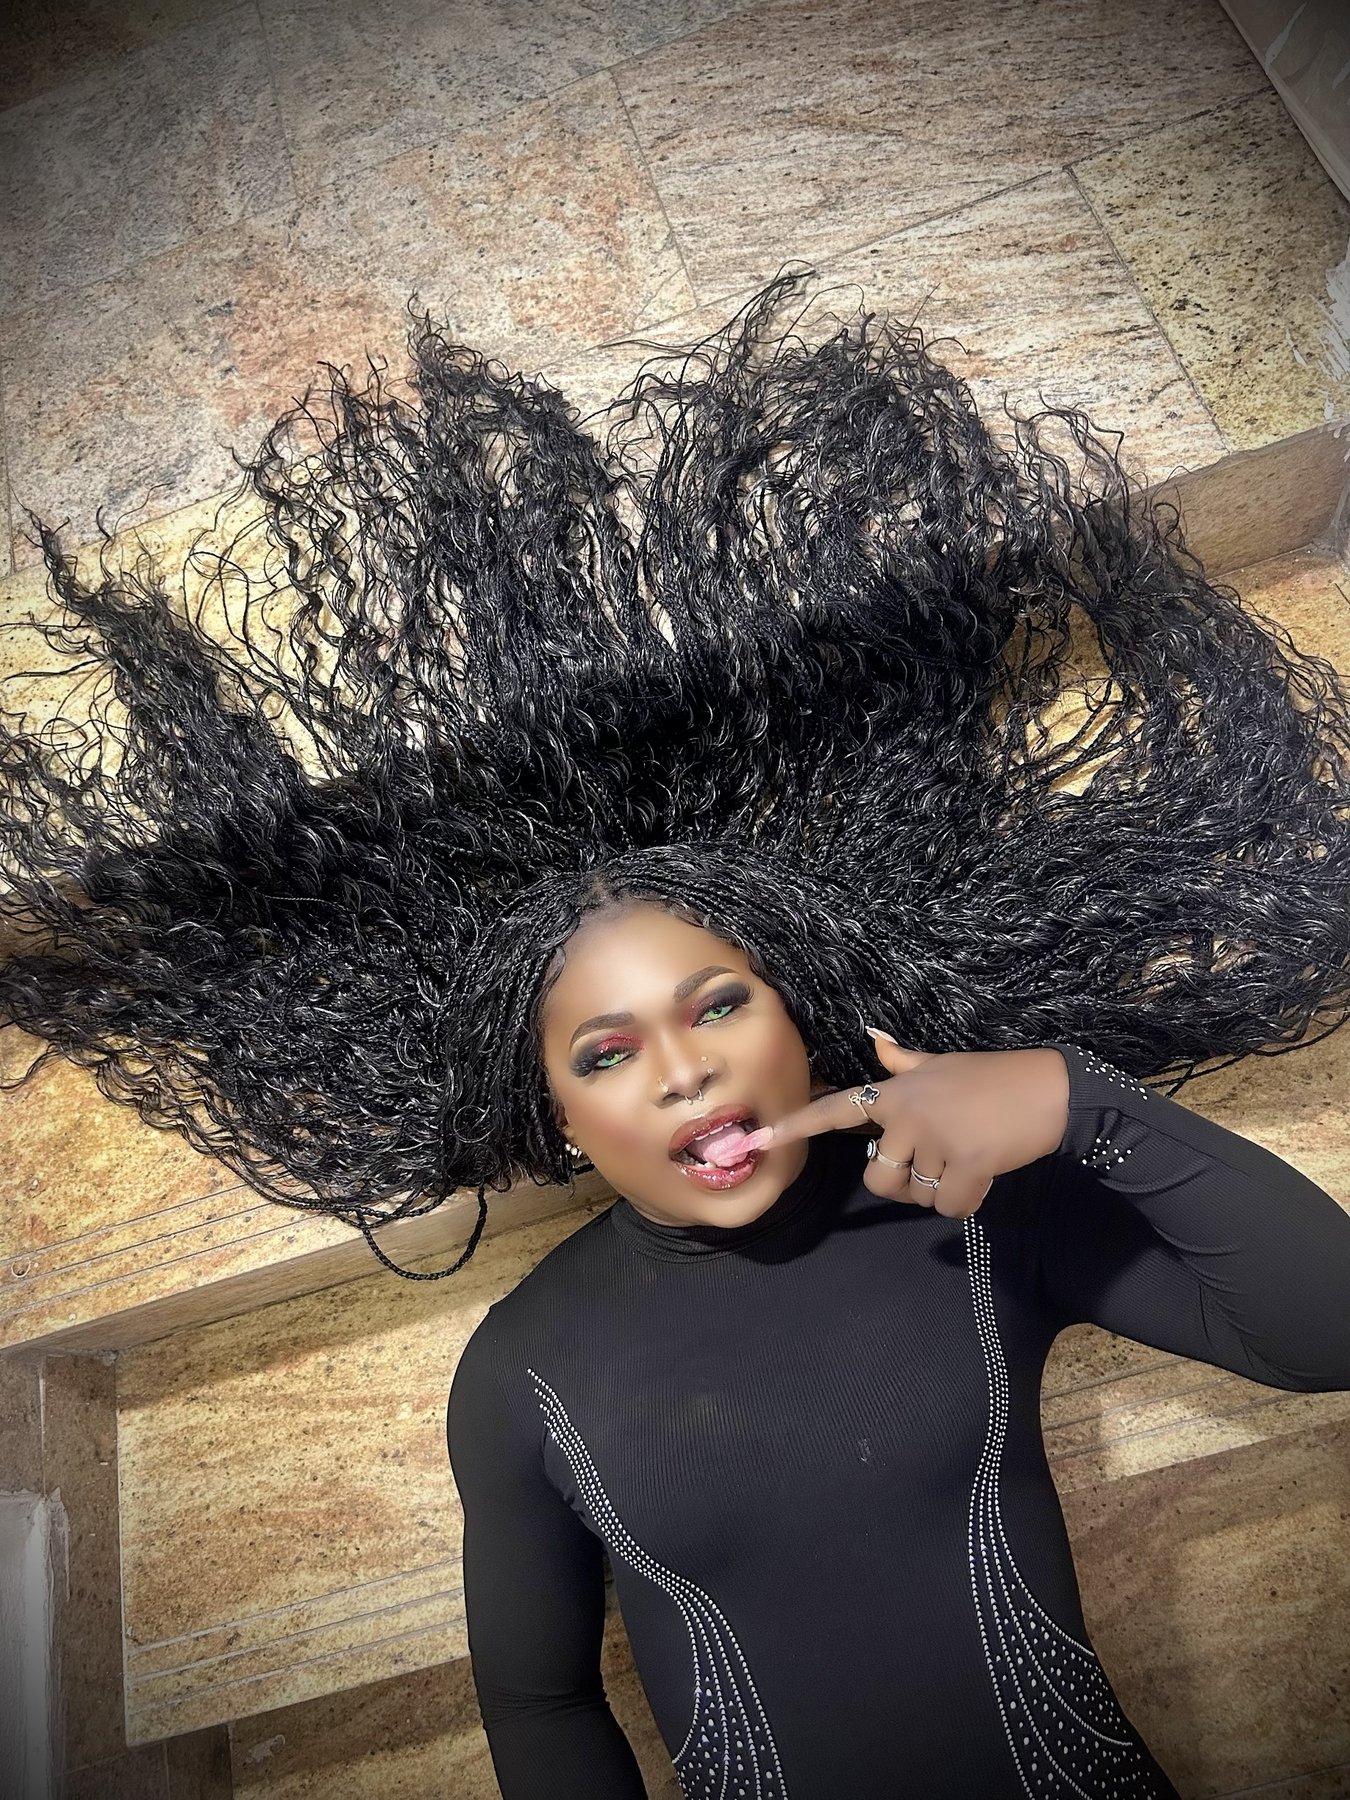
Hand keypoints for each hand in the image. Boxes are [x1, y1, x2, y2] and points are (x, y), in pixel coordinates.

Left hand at [738, 1036, 1070, 1218]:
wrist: (1048, 1089)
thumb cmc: (993, 1077)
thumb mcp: (941, 1064)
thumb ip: (904, 1062)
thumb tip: (875, 1037)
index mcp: (896, 1091)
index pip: (837, 1109)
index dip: (796, 1125)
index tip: (757, 1138)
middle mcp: (906, 1115)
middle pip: (877, 1178)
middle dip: (905, 1183)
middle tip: (938, 1163)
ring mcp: (933, 1140)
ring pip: (916, 1196)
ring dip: (940, 1191)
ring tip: (967, 1160)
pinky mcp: (964, 1165)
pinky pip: (948, 1208)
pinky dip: (967, 1202)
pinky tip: (984, 1176)